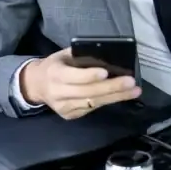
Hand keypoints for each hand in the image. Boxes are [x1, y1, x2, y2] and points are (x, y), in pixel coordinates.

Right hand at [21, 47, 141, 119]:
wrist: (36, 85)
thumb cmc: (55, 65)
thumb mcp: (63, 55)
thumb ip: (80, 56)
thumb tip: (106, 54)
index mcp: (55, 74)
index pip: (73, 76)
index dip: (89, 75)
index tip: (106, 72)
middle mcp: (58, 93)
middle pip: (87, 92)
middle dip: (111, 87)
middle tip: (131, 82)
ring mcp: (64, 107)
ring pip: (93, 103)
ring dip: (116, 97)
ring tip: (134, 91)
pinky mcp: (70, 115)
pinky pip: (92, 109)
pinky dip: (108, 101)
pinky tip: (122, 96)